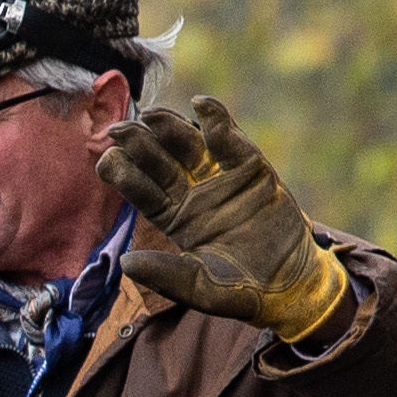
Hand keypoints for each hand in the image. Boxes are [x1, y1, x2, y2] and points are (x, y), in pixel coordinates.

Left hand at [97, 94, 352, 344]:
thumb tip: (126, 264)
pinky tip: (201, 105)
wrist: (289, 285)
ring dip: (170, 126)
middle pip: (157, 160)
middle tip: (119, 129)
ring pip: (188, 144)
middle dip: (138, 143)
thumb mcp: (200, 288)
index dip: (123, 172)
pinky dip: (217, 120)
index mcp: (171, 216)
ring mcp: (219, 176)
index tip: (107, 159)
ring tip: (152, 115)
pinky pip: (230, 140)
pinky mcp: (251, 168)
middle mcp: (190, 191)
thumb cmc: (239, 291)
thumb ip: (166, 275)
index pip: (140, 188)